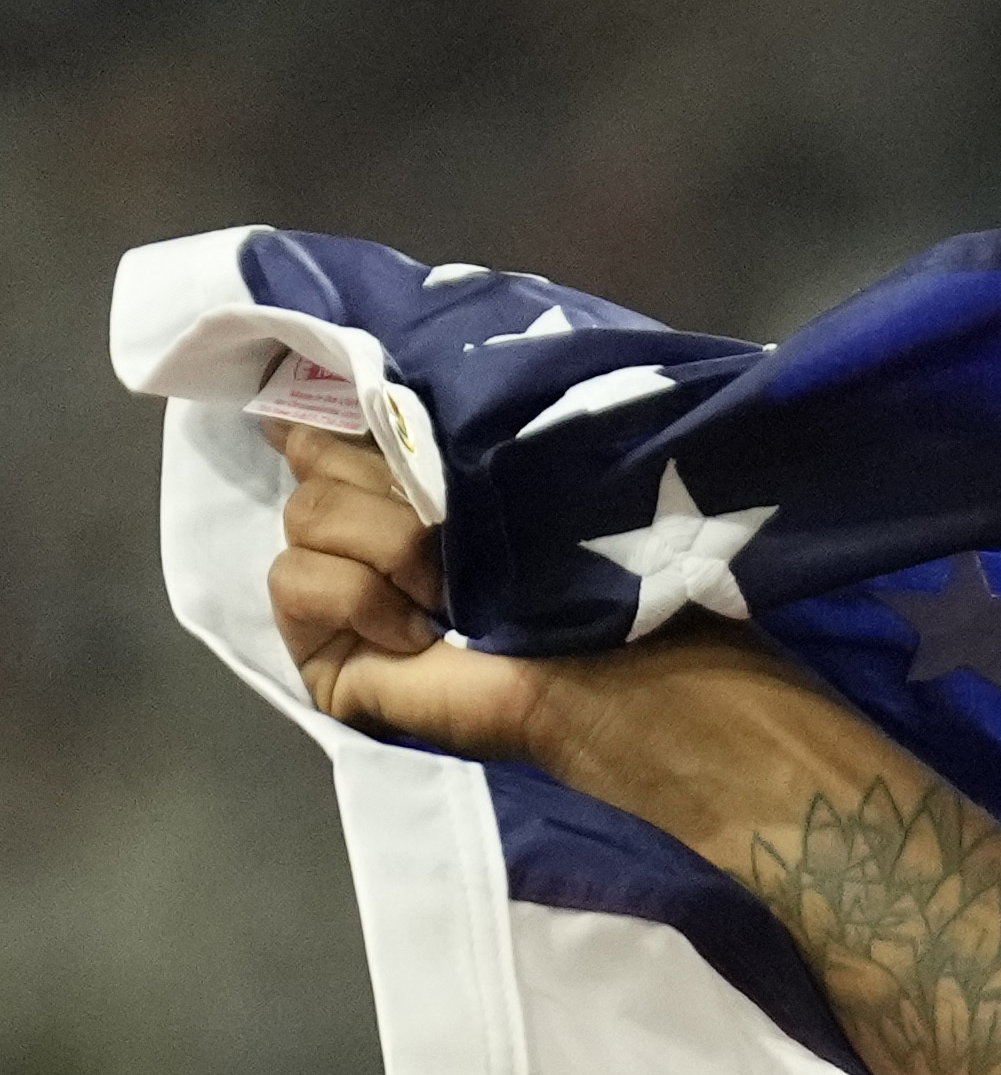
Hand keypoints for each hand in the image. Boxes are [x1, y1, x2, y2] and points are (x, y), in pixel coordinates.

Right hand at [271, 415, 815, 808]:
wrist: (632, 686)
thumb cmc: (613, 579)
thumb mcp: (533, 474)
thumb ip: (449, 426)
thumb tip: (357, 388)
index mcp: (425, 478)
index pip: (335, 410)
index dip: (346, 403)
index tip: (383, 407)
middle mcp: (378, 528)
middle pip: (312, 455)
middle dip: (390, 480)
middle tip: (462, 531)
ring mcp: (352, 594)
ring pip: (305, 516)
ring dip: (391, 544)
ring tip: (457, 597)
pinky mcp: (333, 656)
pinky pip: (294, 584)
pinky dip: (357, 597)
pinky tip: (420, 636)